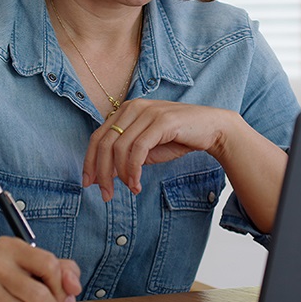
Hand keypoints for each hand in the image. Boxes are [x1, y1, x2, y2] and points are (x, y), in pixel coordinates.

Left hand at [82, 99, 238, 200]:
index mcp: (126, 111)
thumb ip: (125, 156)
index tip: (88, 183)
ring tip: (130, 189)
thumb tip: (103, 175)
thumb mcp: (146, 148)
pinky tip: (136, 184)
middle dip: (101, 172)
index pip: (98, 137)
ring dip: (121, 175)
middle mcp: (133, 107)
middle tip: (105, 195)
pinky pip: (138, 149)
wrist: (212, 128)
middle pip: (104, 143)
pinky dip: (133, 170)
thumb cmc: (178, 138)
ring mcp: (147, 112)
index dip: (89, 162)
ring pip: (119, 148)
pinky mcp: (161, 121)